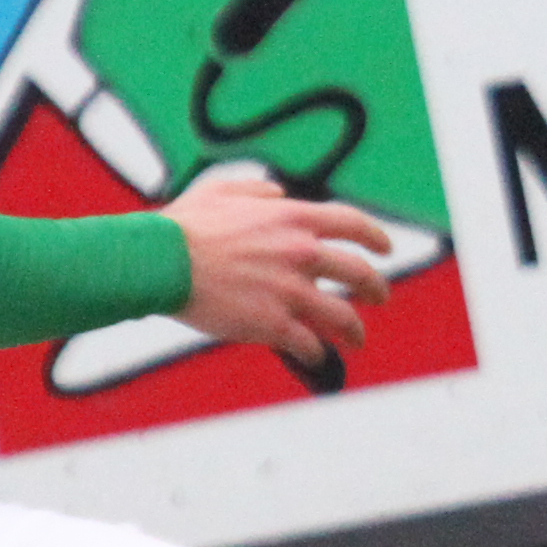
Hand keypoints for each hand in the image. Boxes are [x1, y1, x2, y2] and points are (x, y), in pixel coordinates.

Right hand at [169, 165, 389, 360]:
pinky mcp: (273, 324)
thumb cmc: (182, 227)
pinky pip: (309, 344)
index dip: (376, 236)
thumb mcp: (221, 191)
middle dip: (376, 288)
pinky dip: (316, 352)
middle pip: (359, 273)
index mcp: (292, 219)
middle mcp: (301, 252)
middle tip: (381, 297)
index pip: (352, 224)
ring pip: (343, 316)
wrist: (160, 262)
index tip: (386, 249)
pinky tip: (315, 356)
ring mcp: (290, 290)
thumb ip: (257, 191)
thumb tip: (279, 194)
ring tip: (357, 339)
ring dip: (355, 330)